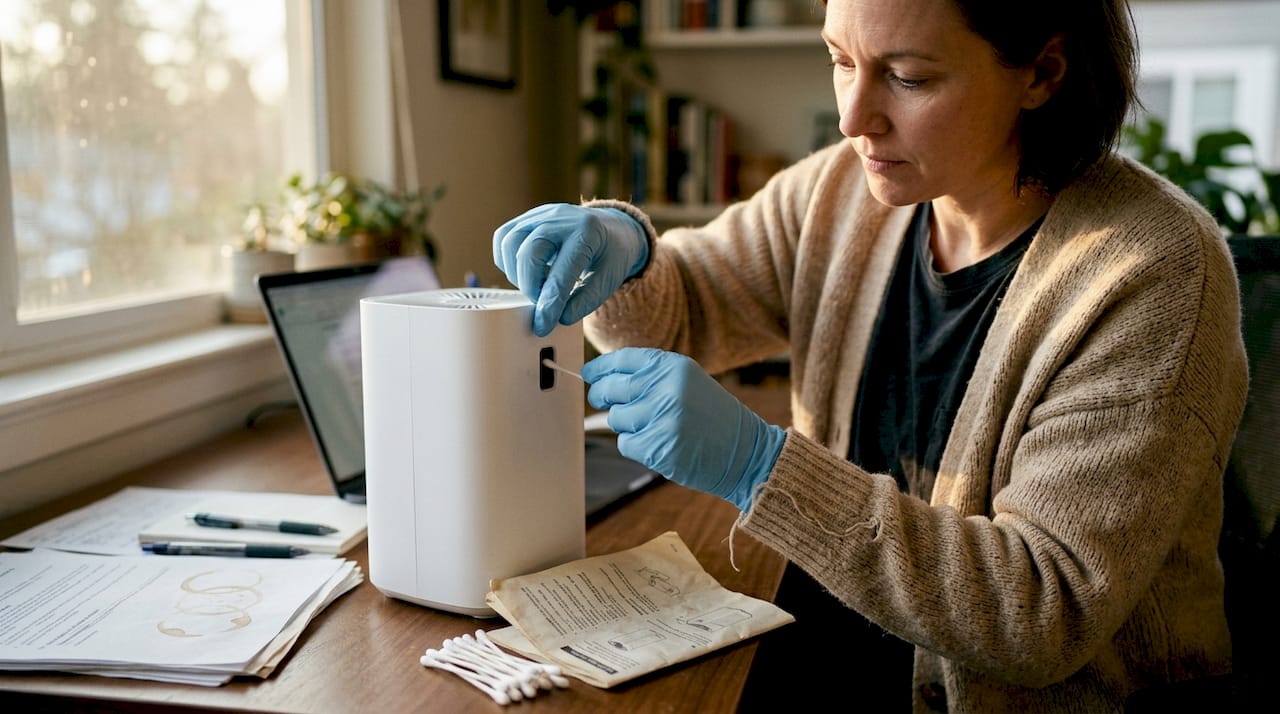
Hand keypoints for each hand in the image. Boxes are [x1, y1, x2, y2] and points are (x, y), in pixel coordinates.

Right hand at [492, 203, 647, 336]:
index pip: (561, 272)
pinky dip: (508, 261)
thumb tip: (559, 318)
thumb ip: (586, 300)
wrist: (611, 228)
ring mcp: (541, 214)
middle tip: (542, 302)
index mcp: (587, 232)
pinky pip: (503, 238)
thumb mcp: (609, 279)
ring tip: (536, 286)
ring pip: (510, 243)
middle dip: (530, 286)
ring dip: (516, 274)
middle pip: (528, 252)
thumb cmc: (610, 254)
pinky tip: (525, 272)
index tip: (543, 326)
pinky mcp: (527, 218)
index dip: (549, 303)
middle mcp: (560, 218)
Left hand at [582, 347, 785, 510]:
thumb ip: (652, 377)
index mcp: (673, 366)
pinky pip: (626, 443)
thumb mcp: (688, 383)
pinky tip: (659, 444)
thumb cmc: (714, 418)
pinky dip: (636, 446)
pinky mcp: (658, 446)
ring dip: (626, 425)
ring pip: (616, 418)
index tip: (589, 374)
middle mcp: (666, 387)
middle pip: (611, 388)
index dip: (601, 368)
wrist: (746, 452)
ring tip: (653, 427)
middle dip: (601, 395)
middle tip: (601, 400)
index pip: (622, 360)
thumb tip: (605, 379)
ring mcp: (661, 417)